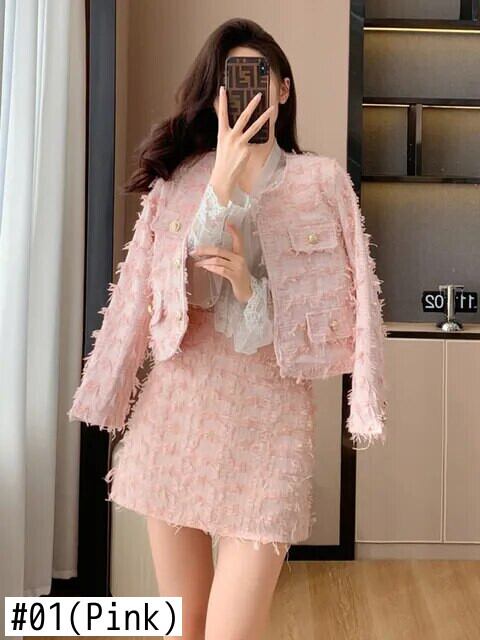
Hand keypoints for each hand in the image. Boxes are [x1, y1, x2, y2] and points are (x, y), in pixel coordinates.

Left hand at [191, 221, 252, 303]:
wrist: (249, 293)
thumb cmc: (239, 279)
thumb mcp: (235, 267)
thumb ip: (226, 260)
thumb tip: (210, 255)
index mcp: (240, 255)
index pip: (238, 239)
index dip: (234, 231)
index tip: (228, 222)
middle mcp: (240, 259)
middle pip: (219, 250)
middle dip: (205, 250)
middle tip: (195, 251)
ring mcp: (238, 268)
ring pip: (218, 260)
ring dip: (205, 261)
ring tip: (197, 263)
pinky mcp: (235, 276)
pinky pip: (221, 270)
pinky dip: (211, 268)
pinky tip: (205, 267)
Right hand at [210, 85, 274, 205]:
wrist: (224, 176)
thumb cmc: (224, 159)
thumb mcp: (223, 143)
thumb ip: (229, 131)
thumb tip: (237, 121)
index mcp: (222, 133)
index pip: (222, 114)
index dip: (222, 101)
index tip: (223, 88)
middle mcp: (230, 136)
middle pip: (243, 117)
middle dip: (252, 105)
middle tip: (259, 95)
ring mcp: (239, 143)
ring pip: (254, 127)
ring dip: (264, 116)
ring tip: (272, 108)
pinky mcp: (246, 151)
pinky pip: (256, 142)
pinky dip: (260, 140)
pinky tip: (263, 139)